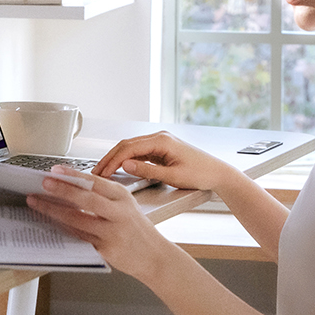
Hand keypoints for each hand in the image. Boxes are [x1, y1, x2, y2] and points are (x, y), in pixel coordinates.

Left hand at [27, 166, 177, 281]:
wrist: (155, 257)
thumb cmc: (137, 229)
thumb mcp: (126, 206)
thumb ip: (102, 196)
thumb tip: (69, 186)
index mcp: (123, 197)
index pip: (95, 181)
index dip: (73, 175)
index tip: (55, 170)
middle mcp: (119, 213)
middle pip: (85, 198)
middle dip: (61, 190)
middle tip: (43, 184)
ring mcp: (112, 232)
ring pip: (77, 219)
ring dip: (54, 211)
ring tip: (38, 203)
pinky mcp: (106, 250)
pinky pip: (79, 237)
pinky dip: (63, 228)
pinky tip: (51, 222)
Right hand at [90, 132, 238, 193]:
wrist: (218, 174)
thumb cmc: (201, 174)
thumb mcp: (173, 176)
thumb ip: (147, 170)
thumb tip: (126, 165)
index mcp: (162, 141)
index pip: (129, 148)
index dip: (113, 161)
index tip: (103, 172)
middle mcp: (159, 138)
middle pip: (126, 145)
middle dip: (109, 158)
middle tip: (96, 172)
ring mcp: (160, 143)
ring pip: (130, 148)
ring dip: (116, 158)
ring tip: (103, 170)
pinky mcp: (161, 149)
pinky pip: (138, 152)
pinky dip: (126, 160)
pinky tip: (118, 167)